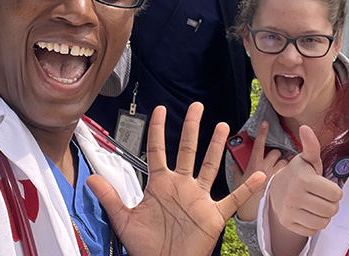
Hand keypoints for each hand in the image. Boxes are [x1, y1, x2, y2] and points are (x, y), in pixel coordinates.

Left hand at [89, 103, 265, 255]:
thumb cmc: (146, 247)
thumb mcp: (124, 220)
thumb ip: (109, 197)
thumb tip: (89, 179)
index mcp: (160, 184)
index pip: (158, 149)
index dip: (157, 129)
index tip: (159, 109)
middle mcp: (181, 186)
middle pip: (187, 150)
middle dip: (191, 127)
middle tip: (196, 106)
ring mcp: (198, 199)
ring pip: (211, 166)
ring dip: (217, 146)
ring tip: (223, 126)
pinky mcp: (213, 215)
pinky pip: (232, 199)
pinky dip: (246, 188)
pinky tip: (259, 174)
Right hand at [230, 122, 287, 221]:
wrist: (253, 214)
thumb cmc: (243, 199)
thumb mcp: (237, 182)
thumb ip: (236, 171)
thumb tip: (232, 163)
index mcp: (252, 164)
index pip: (258, 143)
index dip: (262, 132)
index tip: (265, 123)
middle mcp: (265, 167)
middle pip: (275, 152)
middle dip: (276, 153)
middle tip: (275, 158)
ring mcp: (275, 175)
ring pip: (285, 162)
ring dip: (284, 163)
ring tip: (282, 169)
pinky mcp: (282, 183)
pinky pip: (289, 173)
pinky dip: (290, 174)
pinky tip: (289, 178)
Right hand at [266, 126, 341, 237]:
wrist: (275, 189)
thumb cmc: (297, 173)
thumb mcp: (306, 159)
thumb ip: (311, 145)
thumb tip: (305, 127)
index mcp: (303, 179)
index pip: (337, 194)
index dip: (334, 191)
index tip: (324, 186)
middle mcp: (295, 196)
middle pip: (332, 210)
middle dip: (330, 204)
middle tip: (320, 196)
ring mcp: (290, 211)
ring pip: (324, 222)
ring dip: (323, 215)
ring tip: (315, 204)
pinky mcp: (288, 223)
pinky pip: (313, 230)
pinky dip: (313, 223)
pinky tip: (306, 212)